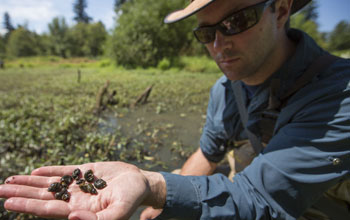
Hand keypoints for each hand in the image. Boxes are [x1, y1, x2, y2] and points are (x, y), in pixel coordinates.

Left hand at [0, 162, 164, 219]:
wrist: (140, 182)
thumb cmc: (132, 198)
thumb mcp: (118, 212)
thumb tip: (71, 217)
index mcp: (81, 209)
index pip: (49, 208)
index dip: (29, 205)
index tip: (9, 202)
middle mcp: (75, 198)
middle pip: (43, 196)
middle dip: (22, 193)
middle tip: (0, 189)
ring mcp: (79, 184)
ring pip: (50, 183)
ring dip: (29, 182)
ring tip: (9, 180)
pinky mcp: (86, 171)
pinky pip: (64, 170)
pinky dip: (49, 170)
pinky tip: (35, 171)